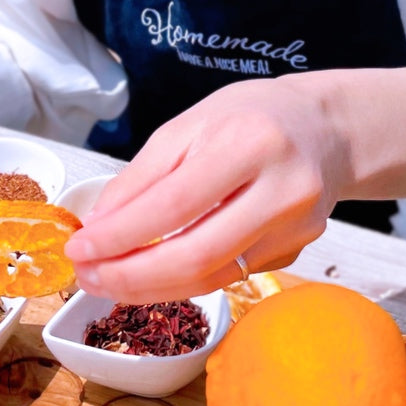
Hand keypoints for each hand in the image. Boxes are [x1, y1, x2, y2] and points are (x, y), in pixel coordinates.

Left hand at [64, 74, 345, 302]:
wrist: (326, 130)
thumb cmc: (251, 117)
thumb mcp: (191, 123)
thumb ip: (144, 174)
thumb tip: (98, 224)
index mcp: (251, 143)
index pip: (174, 204)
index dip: (120, 235)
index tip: (79, 248)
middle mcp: (282, 190)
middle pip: (195, 254)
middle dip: (130, 275)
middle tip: (87, 277)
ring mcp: (296, 228)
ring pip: (211, 277)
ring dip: (151, 288)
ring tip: (108, 282)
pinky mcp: (296, 252)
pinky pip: (229, 275)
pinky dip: (183, 281)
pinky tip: (152, 275)